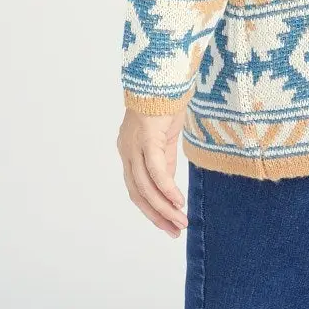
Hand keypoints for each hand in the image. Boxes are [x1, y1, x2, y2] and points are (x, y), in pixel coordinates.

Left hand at [118, 109, 187, 236]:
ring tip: (181, 222)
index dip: (151, 210)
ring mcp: (134, 146)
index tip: (169, 225)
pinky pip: (156, 171)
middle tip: (175, 231)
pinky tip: (178, 202)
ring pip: (146, 186)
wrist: (163, 77)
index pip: (137, 189)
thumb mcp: (166, 140)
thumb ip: (165, 162)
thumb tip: (169, 189)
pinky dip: (166, 189)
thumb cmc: (165, 103)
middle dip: (156, 216)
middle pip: (138, 193)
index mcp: (130, 152)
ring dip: (164, 208)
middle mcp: (127, 151)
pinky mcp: (147, 138)